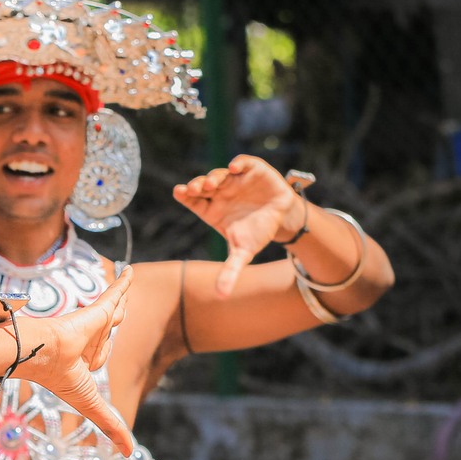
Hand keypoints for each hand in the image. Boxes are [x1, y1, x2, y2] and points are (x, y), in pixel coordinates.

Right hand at [13, 269, 135, 456]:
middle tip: (119, 309)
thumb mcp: (92, 405)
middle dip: (111, 325)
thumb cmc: (58, 378)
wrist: (41, 353)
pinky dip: (123, 283)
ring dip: (119, 300)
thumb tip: (130, 454)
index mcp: (79, 359)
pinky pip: (115, 293)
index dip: (100, 353)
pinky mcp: (97, 309)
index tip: (94, 356)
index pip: (97, 354)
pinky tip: (131, 272)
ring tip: (127, 282)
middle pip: (107, 333)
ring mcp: (90, 323)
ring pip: (113, 313)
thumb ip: (112, 425)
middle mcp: (85, 340)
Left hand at [172, 154, 302, 295]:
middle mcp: (219, 192)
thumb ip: (230, 271)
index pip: (192, 200)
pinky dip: (238, 163)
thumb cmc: (256, 233)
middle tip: (194, 189)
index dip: (184, 195)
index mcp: (211, 209)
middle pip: (202, 185)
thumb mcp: (242, 253)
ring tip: (211, 183)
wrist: (281, 218)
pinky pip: (242, 163)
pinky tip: (234, 166)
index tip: (179, 192)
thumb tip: (221, 295)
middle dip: (197, 185)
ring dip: (214, 177)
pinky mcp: (252, 171)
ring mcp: (235, 180)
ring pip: (219, 174)